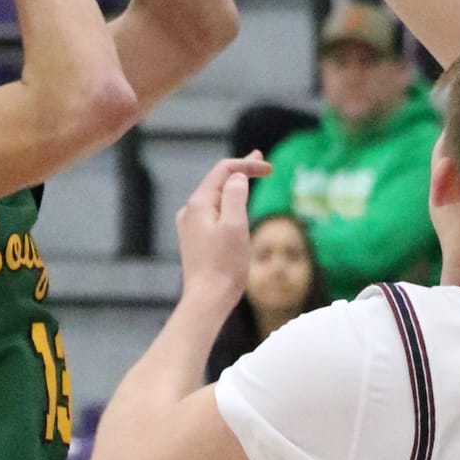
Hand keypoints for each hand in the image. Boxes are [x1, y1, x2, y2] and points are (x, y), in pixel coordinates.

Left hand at [174, 155, 264, 301]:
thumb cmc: (224, 265)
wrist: (207, 299)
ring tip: (247, 177)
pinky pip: (212, 213)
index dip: (247, 165)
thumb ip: (236, 195)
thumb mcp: (236, 225)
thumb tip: (237, 177)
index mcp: (199, 203)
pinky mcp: (195, 240)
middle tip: (260, 160)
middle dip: (239, 170)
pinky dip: (226, 203)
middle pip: (217, 181)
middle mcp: (190, 211)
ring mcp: (190, 226)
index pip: (224, 171)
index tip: (270, 169)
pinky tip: (233, 207)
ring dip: (233, 186)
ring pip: (214, 198)